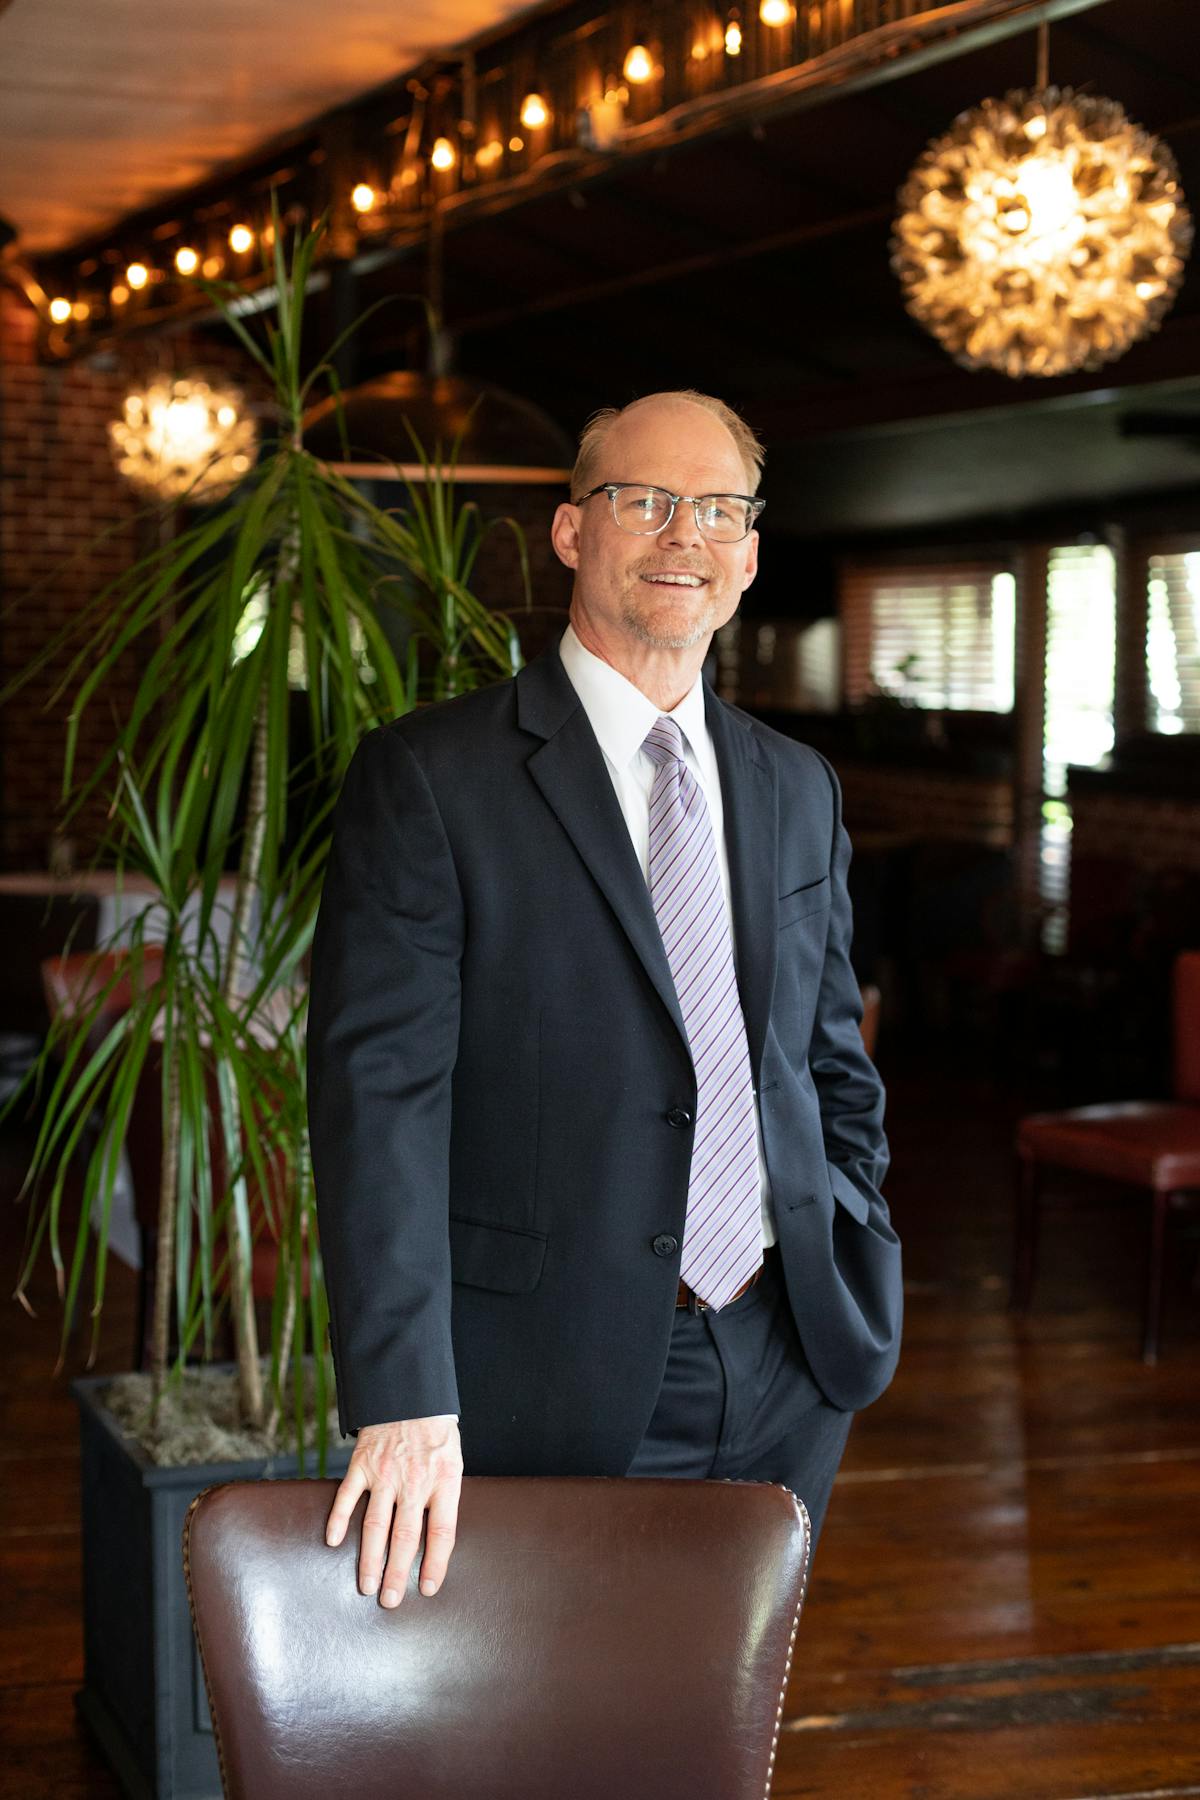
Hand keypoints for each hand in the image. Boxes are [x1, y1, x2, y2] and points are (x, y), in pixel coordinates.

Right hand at [325, 1415, 462, 1606]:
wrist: (412, 1394)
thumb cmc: (436, 1435)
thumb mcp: (453, 1463)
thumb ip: (444, 1498)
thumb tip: (437, 1541)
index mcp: (444, 1481)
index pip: (442, 1531)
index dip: (436, 1563)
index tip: (428, 1589)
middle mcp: (415, 1481)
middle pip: (406, 1536)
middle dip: (398, 1572)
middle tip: (391, 1601)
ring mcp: (386, 1473)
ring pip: (376, 1524)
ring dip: (370, 1558)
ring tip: (367, 1585)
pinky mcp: (363, 1463)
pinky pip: (348, 1496)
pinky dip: (338, 1519)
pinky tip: (332, 1541)